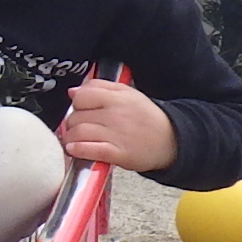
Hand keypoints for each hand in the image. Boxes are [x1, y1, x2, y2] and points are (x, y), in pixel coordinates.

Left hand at [60, 77, 177, 172]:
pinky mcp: (118, 154)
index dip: (76, 104)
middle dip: (71, 123)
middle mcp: (115, 115)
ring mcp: (116, 135)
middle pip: (76, 116)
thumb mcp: (128, 93)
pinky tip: (74, 149)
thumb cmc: (147, 117)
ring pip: (79, 132)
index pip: (82, 96)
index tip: (80, 110)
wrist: (171, 140)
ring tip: (73, 139)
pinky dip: (78, 149)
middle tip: (76, 127)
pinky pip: (90, 150)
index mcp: (117, 98)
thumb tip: (73, 91)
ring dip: (70, 137)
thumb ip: (100, 87)